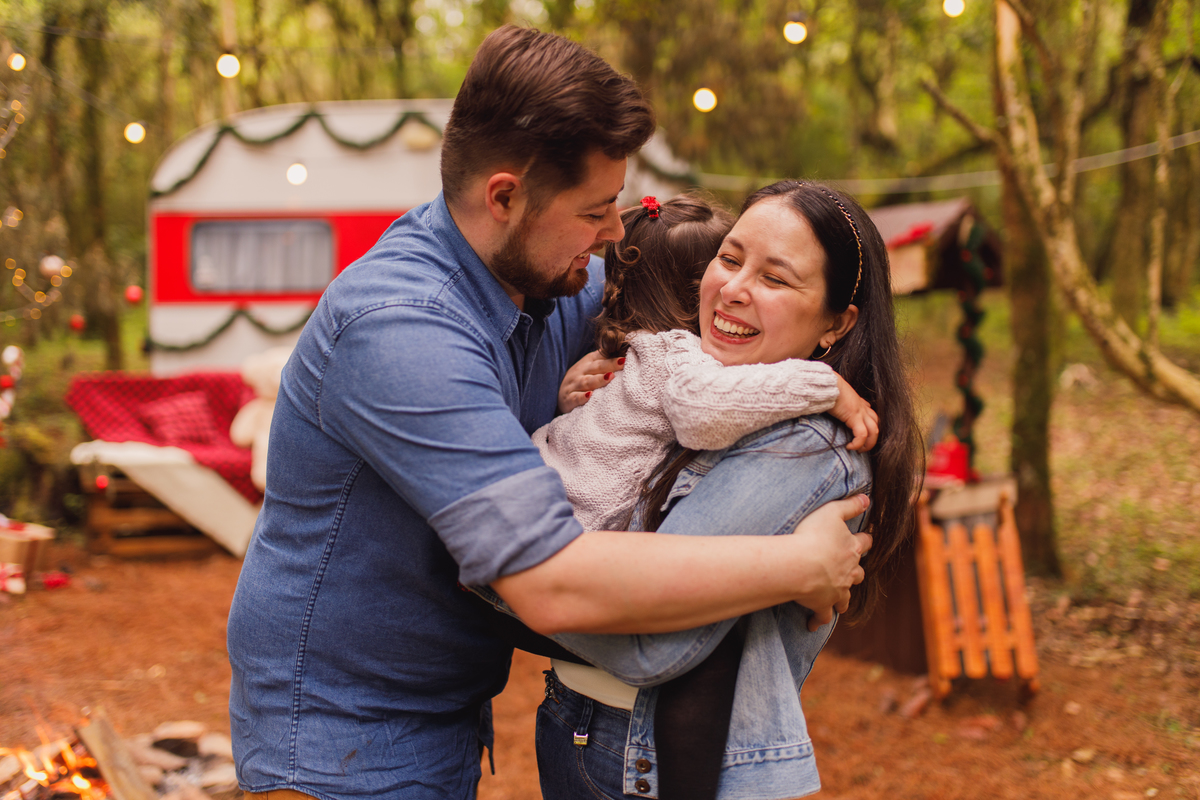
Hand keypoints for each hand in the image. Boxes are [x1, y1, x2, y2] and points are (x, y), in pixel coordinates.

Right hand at [558, 350, 623, 412]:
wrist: (560, 394)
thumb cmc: (581, 379)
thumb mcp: (591, 367)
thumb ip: (606, 360)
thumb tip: (626, 354)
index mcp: (588, 362)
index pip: (602, 357)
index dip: (614, 357)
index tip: (627, 357)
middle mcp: (580, 371)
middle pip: (596, 367)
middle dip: (610, 365)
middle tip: (623, 363)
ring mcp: (573, 385)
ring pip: (587, 382)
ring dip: (598, 380)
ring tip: (610, 377)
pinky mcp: (568, 399)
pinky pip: (575, 397)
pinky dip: (582, 397)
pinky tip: (589, 396)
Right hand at [788, 494, 871, 630]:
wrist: (800, 565)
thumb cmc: (813, 535)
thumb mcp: (832, 511)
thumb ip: (850, 505)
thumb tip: (868, 498)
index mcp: (851, 548)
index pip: (864, 543)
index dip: (865, 540)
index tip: (866, 539)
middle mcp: (849, 571)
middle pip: (859, 574)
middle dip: (856, 572)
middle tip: (850, 571)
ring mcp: (837, 590)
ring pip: (845, 597)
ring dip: (842, 598)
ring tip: (837, 600)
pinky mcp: (823, 604)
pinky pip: (823, 616)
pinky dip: (819, 620)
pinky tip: (813, 624)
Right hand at [831, 375, 879, 450]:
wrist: (826, 384)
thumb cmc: (827, 388)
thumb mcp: (834, 396)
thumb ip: (835, 402)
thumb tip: (827, 407)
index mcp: (858, 402)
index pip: (870, 414)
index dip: (868, 426)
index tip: (860, 435)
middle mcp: (862, 407)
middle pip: (876, 425)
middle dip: (872, 439)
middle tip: (862, 448)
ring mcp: (860, 411)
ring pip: (874, 431)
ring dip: (868, 444)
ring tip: (859, 450)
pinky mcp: (854, 416)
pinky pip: (862, 434)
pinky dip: (858, 443)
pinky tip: (849, 447)